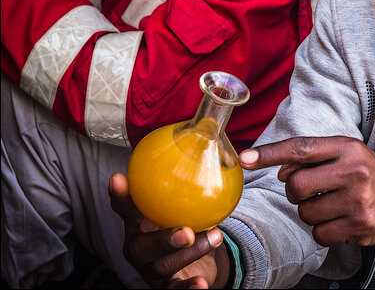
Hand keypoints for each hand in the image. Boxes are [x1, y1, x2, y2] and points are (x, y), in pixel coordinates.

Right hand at [109, 173, 230, 288]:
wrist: (195, 262)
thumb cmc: (185, 224)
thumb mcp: (184, 205)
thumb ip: (192, 183)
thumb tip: (216, 139)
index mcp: (138, 225)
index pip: (126, 209)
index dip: (120, 196)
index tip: (118, 178)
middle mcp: (139, 248)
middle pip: (142, 246)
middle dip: (162, 239)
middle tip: (185, 232)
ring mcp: (150, 270)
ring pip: (164, 265)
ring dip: (191, 253)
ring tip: (215, 239)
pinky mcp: (165, 287)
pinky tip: (202, 285)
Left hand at [241, 137, 374, 254]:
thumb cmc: (373, 178)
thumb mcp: (351, 156)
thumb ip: (316, 159)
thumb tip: (280, 172)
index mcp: (349, 148)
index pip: (301, 148)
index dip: (270, 153)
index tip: (245, 157)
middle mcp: (354, 171)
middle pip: (295, 185)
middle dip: (296, 192)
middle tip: (314, 191)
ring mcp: (357, 201)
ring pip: (304, 212)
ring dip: (310, 212)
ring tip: (334, 206)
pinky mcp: (358, 227)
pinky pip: (318, 233)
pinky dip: (323, 230)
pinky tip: (341, 221)